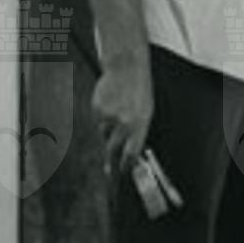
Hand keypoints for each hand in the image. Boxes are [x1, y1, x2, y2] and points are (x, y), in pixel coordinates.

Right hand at [93, 61, 152, 179]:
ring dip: (109, 133)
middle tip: (109, 169)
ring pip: (104, 135)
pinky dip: (103, 118)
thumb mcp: (146, 113)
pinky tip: (110, 106)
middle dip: (111, 161)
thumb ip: (138, 134)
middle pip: (112, 151)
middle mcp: (123, 123)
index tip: (122, 174)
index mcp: (140, 125)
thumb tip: (131, 154)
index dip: (125, 168)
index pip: (131, 155)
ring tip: (116, 117)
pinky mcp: (97, 110)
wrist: (126, 68)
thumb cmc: (139, 91)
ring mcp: (108, 117)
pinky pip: (98, 122)